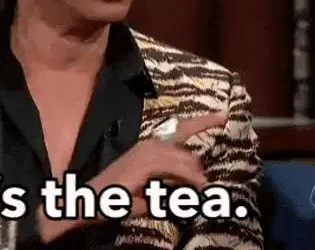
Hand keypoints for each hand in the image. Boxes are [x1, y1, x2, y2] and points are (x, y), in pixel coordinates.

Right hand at [37, 112, 226, 241]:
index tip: (224, 115)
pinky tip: (194, 185)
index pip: (181, 130)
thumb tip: (194, 183)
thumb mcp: (149, 187)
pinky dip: (185, 176)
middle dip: (196, 167)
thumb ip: (169, 182)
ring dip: (193, 175)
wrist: (90, 200)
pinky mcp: (142, 166)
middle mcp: (148, 146)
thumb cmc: (117, 195)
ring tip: (201, 188)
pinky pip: (172, 168)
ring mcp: (144, 155)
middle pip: (185, 148)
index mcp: (150, 147)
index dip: (203, 122)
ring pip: (181, 159)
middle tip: (201, 187)